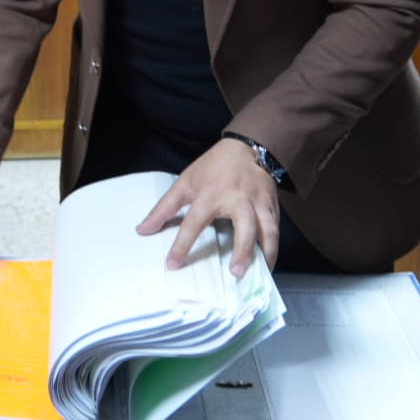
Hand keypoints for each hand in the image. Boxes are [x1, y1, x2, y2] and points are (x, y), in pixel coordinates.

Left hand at [137, 138, 280, 275]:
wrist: (245, 147)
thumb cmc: (212, 168)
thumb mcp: (185, 182)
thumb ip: (164, 208)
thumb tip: (142, 230)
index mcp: (211, 193)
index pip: (194, 222)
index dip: (182, 245)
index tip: (173, 265)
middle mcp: (238, 198)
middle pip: (244, 225)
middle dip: (243, 249)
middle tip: (236, 272)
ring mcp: (259, 201)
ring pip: (268, 229)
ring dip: (267, 252)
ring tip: (262, 272)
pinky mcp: (272, 204)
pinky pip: (276, 228)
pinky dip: (274, 246)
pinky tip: (268, 261)